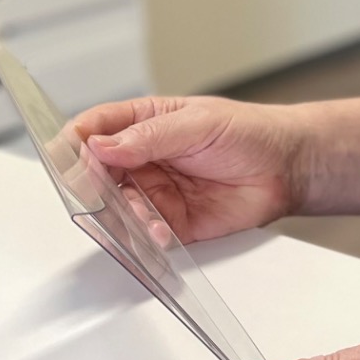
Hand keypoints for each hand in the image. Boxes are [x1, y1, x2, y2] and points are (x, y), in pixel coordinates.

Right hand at [72, 95, 304, 240]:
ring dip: (120, 216)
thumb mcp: (200, 123)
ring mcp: (153, 192)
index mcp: (143, 123)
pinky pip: (144, 234)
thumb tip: (103, 146)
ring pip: (115, 208)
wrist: (287, 168)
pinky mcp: (170, 223)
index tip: (71, 156)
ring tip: (140, 216)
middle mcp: (141, 160)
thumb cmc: (249, 133)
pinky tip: (158, 232)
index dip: (77, 142)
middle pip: (95, 173)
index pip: (94, 129)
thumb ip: (151, 136)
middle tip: (98, 193)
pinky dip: (144, 237)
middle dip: (91, 186)